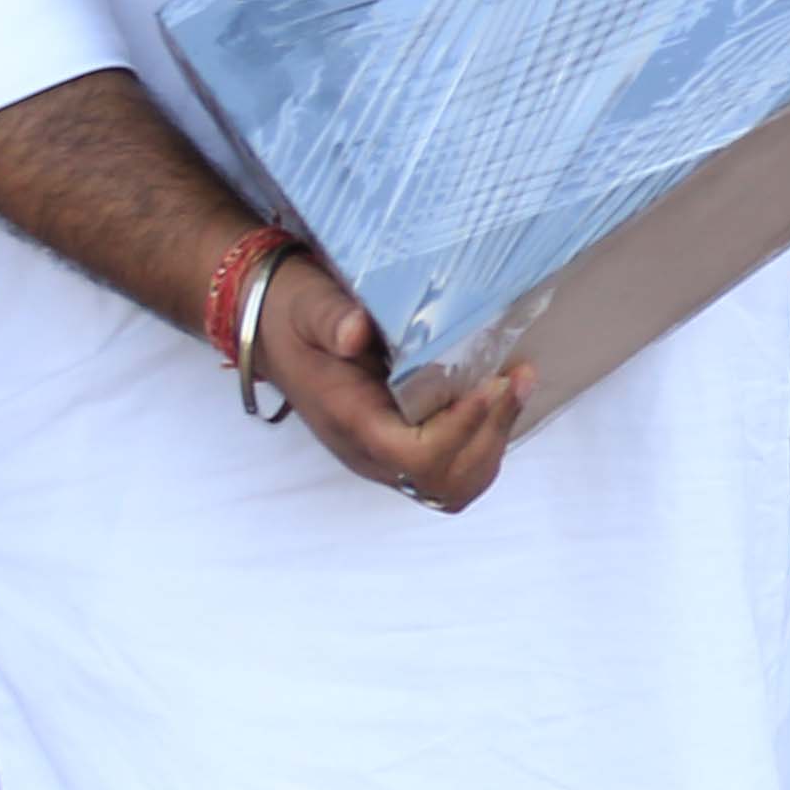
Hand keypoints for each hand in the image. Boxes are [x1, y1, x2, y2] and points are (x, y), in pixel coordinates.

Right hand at [251, 252, 526, 509]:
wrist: (273, 330)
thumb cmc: (293, 317)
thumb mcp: (307, 305)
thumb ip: (330, 318)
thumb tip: (355, 332)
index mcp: (349, 420)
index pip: (413, 454)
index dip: (461, 427)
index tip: (491, 383)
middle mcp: (368, 451)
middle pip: (442, 478)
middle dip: (490, 433)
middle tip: (516, 378)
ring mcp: (384, 455)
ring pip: (451, 484)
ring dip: (493, 443)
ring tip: (516, 387)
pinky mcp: (399, 447)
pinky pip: (449, 471)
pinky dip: (484, 446)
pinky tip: (500, 403)